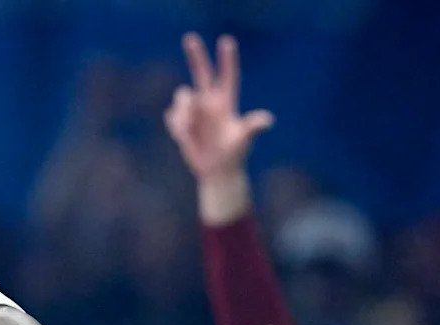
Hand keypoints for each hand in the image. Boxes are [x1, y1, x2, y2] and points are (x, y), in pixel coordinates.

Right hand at [164, 34, 273, 180]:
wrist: (217, 171)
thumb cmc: (234, 156)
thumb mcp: (243, 142)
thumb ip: (252, 128)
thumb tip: (267, 120)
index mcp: (226, 103)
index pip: (227, 77)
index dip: (227, 60)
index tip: (227, 41)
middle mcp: (210, 103)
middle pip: (202, 73)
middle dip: (196, 56)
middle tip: (190, 37)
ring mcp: (195, 112)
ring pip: (182, 96)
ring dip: (184, 110)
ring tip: (191, 130)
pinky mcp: (181, 122)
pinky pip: (172, 115)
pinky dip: (176, 125)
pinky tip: (185, 137)